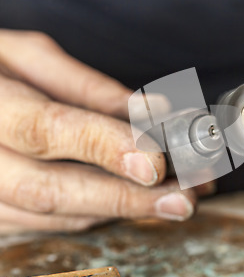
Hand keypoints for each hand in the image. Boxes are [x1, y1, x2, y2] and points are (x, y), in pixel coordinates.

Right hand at [0, 29, 210, 233]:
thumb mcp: (24, 54)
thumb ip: (85, 86)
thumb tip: (149, 111)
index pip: (47, 129)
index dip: (104, 146)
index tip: (156, 161)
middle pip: (54, 190)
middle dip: (127, 198)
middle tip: (185, 198)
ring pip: (57, 214)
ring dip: (123, 210)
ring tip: (177, 198)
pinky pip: (50, 222)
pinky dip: (99, 213)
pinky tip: (137, 201)